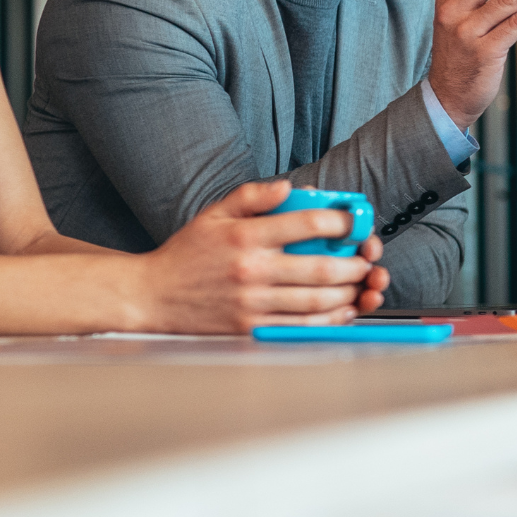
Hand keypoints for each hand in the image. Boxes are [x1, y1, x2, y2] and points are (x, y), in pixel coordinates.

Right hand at [136, 181, 380, 332]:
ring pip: (317, 300)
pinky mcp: (250, 328)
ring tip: (359, 283)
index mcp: (247, 236)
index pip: (308, 223)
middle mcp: (252, 270)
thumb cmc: (187, 253)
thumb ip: (253, 195)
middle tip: (366, 260)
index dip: (343, 222)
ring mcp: (251, 303)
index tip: (356, 224)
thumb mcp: (215, 213)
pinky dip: (329, 319)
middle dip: (355, 264)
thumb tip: (290, 188)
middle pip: (322, 268)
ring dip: (348, 292)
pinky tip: (342, 309)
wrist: (150, 296)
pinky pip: (301, 326)